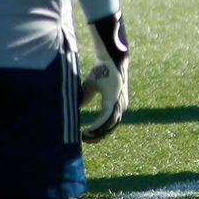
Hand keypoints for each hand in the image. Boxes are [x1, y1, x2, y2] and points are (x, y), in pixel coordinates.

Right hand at [80, 13, 129, 142]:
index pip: (109, 122)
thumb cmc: (101, 70)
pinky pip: (107, 119)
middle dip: (98, 136)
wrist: (109, 58)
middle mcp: (120, 105)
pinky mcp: (115, 101)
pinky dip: (97, 127)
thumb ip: (86, 97)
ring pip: (109, 126)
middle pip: (110, 128)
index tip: (87, 135)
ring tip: (84, 138)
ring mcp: (119, 104)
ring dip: (97, 134)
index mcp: (116, 103)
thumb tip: (79, 106)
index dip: (99, 130)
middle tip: (85, 141)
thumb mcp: (90, 86)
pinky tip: (88, 132)